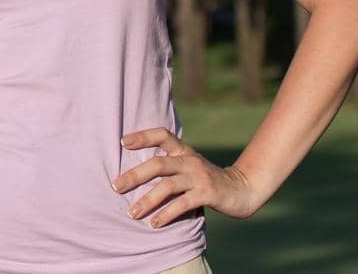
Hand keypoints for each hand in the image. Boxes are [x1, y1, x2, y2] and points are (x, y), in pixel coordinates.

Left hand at [113, 128, 265, 227]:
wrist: (242, 190)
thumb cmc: (206, 179)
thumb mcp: (188, 166)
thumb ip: (169, 165)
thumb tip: (134, 174)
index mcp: (183, 150)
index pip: (162, 135)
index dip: (143, 136)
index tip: (122, 142)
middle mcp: (190, 160)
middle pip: (158, 164)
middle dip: (134, 175)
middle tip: (115, 187)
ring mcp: (199, 177)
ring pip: (167, 186)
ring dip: (147, 200)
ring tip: (131, 213)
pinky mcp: (208, 194)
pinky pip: (182, 204)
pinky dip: (166, 214)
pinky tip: (154, 223)